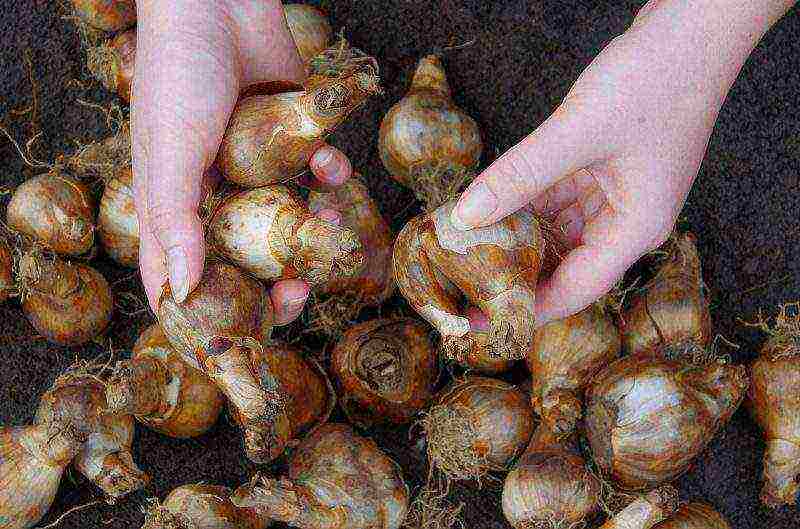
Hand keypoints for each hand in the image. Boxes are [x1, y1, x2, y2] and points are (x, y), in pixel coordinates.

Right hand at [132, 0, 351, 323]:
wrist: (218, 3)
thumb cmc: (179, 74)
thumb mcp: (171, 152)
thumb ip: (177, 221)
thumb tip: (183, 293)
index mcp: (172, 202)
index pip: (183, 274)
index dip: (209, 309)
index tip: (244, 332)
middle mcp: (213, 191)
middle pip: (247, 257)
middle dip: (277, 278)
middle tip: (302, 290)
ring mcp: (254, 167)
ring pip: (289, 219)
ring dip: (314, 228)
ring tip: (332, 224)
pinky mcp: (289, 140)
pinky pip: (313, 172)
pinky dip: (328, 173)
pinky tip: (331, 162)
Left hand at [450, 0, 777, 325]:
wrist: (693, 28)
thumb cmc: (655, 80)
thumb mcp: (577, 134)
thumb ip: (519, 176)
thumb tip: (466, 218)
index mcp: (635, 229)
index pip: (575, 289)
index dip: (526, 309)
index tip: (480, 320)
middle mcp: (625, 219)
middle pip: (563, 263)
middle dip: (514, 271)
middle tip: (460, 280)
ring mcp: (614, 193)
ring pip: (555, 228)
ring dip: (514, 233)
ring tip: (464, 245)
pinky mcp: (602, 167)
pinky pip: (556, 196)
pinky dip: (524, 200)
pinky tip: (490, 202)